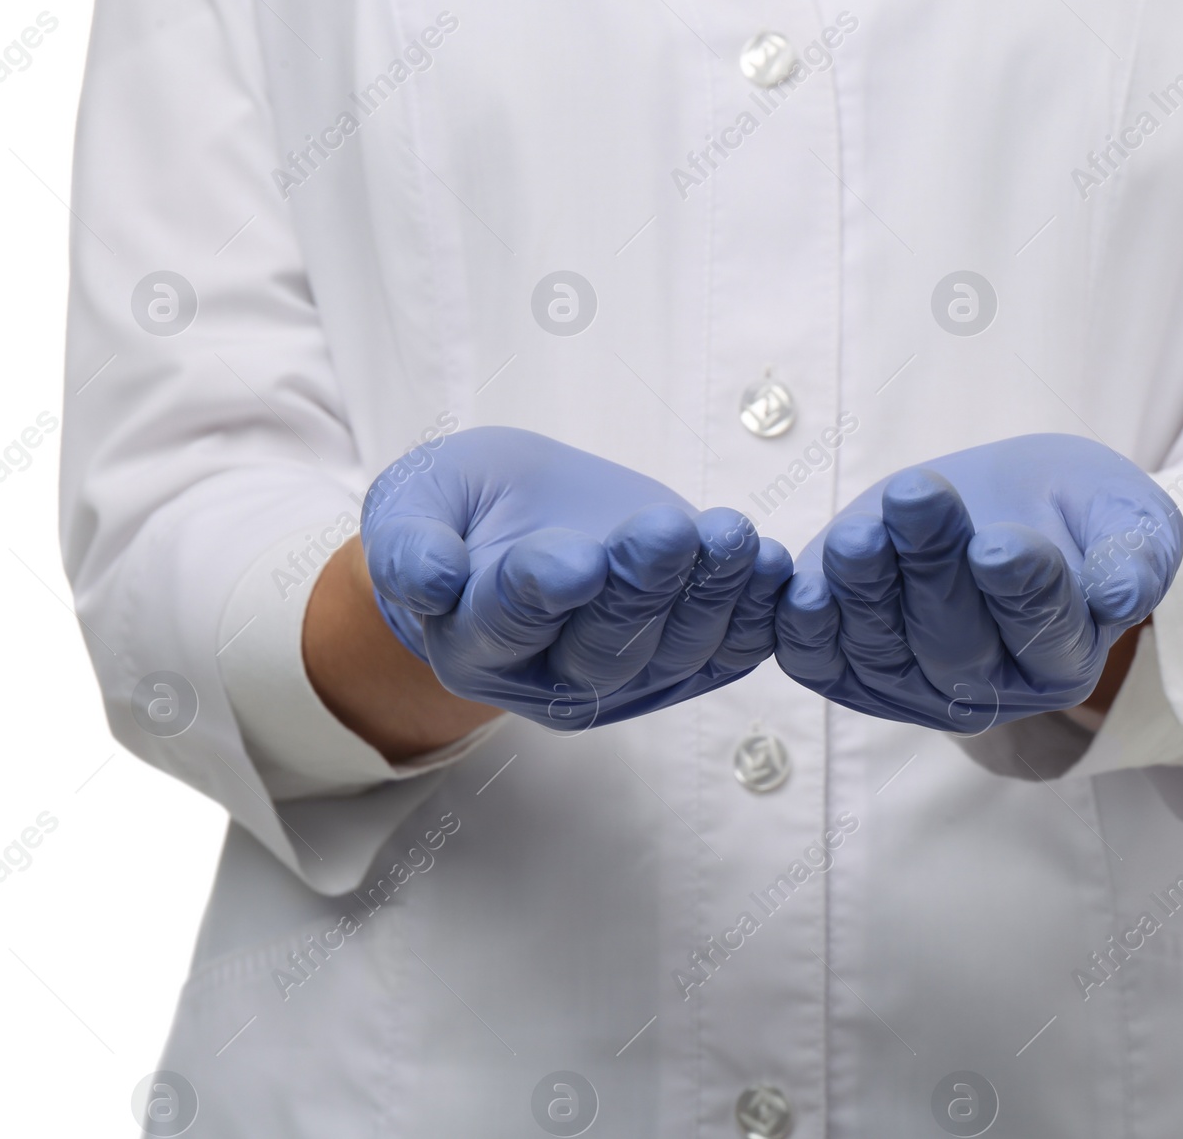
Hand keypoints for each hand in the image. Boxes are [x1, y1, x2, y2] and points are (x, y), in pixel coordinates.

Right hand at [361, 427, 790, 728]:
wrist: (515, 522)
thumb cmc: (457, 514)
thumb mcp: (413, 506)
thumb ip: (410, 544)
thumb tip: (431, 583)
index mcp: (476, 643)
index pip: (510, 623)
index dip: (543, 593)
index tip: (576, 559)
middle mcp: (552, 675)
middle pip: (603, 644)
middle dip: (641, 586)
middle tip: (668, 531)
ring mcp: (624, 676)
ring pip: (673, 648)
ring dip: (710, 594)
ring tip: (733, 536)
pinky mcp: (681, 660)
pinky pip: (726, 647)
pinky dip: (755, 612)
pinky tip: (773, 568)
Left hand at [773, 435, 1182, 732]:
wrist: (997, 504)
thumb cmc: (1070, 511)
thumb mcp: (1127, 516)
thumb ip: (1138, 554)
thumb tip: (1122, 597)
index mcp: (1063, 657)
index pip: (1046, 630)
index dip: (1023, 590)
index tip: (1002, 543)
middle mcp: (987, 688)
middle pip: (956, 641)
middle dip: (933, 565)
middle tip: (921, 495)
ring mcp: (912, 685)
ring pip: (882, 647)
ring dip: (865, 589)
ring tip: (862, 532)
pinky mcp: (848, 665)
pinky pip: (817, 657)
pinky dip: (803, 627)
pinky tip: (801, 586)